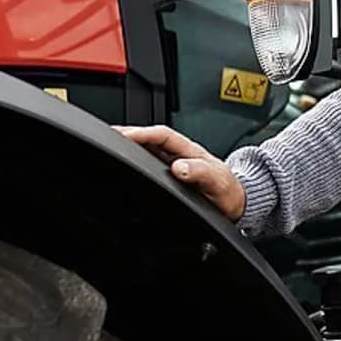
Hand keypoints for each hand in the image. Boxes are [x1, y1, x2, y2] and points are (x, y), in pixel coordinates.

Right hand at [115, 125, 245, 221]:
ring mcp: (172, 165)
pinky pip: (148, 167)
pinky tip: (123, 167)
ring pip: (146, 152)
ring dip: (128, 149)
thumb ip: (201, 173)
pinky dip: (134, 165)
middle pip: (148, 140)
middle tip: (106, 138)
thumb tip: (179, 168)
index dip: (142, 134)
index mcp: (189, 150)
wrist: (234, 206)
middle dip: (127, 137)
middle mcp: (178, 155)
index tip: (124, 135)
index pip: (161, 136)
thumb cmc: (228, 191)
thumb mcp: (218, 182)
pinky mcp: (169, 179)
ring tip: (108, 149)